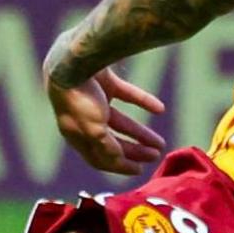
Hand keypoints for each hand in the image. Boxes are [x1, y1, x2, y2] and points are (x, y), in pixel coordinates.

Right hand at [45, 48, 168, 174]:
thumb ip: (107, 149)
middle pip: (112, 142)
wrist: (73, 61)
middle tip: (155, 155)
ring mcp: (94, 100)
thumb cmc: (80, 100)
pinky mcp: (104, 82)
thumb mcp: (94, 131)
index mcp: (77, 136)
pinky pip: (126, 95)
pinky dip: (142, 101)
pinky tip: (159, 108)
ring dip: (140, 132)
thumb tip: (119, 161)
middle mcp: (85, 120)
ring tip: (160, 142)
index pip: (99, 158)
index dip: (119, 167)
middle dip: (134, 151)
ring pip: (121, 121)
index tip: (140, 171)